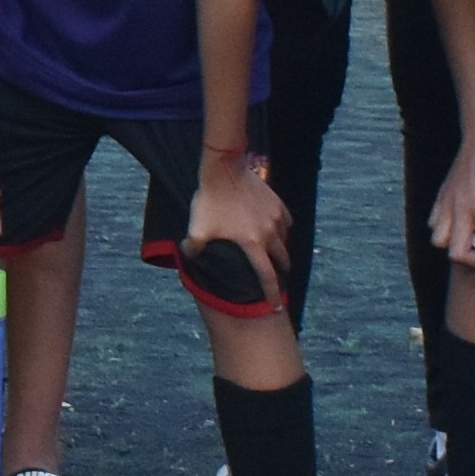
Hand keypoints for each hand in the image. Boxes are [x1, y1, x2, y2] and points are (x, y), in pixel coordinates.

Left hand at [183, 150, 291, 284]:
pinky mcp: (277, 203)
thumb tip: (188, 257)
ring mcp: (276, 217)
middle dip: (280, 271)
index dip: (272, 294)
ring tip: (274, 254)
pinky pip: (286, 222)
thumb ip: (192, 249)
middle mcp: (270, 233)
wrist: (224, 169)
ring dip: (281, 250)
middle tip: (276, 278)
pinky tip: (276, 230)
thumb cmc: (210, 200)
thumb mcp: (197, 228)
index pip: (267, 276)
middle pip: (282, 259)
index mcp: (252, 244)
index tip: (276, 306)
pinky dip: (283, 230)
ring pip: (286, 240)